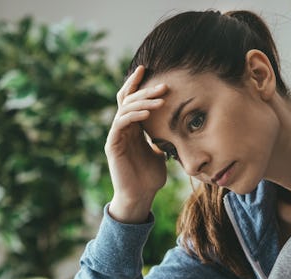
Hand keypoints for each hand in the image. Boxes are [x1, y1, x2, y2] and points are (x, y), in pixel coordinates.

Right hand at [106, 65, 168, 222]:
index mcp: (133, 128)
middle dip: (146, 90)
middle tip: (163, 85)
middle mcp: (122, 128)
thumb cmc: (150, 178)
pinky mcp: (112, 145)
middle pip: (129, 100)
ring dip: (142, 102)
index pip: (132, 99)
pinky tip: (147, 113)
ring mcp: (116, 136)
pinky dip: (133, 115)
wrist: (140, 197)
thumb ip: (163, 138)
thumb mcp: (162, 153)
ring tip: (159, 99)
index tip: (149, 69)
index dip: (138, 84)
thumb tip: (178, 127)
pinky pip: (121, 123)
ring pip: (125, 109)